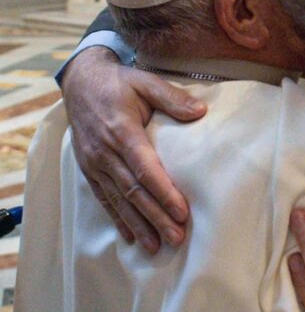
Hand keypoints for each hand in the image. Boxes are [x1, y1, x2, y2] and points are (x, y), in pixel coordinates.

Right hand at [60, 47, 206, 252]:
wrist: (81, 82)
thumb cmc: (119, 83)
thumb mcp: (146, 82)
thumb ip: (172, 97)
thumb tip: (201, 110)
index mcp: (122, 132)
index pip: (145, 169)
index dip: (164, 192)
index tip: (182, 211)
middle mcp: (105, 152)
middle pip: (133, 191)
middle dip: (156, 217)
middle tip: (176, 238)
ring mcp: (94, 163)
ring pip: (119, 199)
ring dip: (138, 224)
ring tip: (156, 246)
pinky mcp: (89, 169)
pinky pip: (104, 198)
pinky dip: (118, 218)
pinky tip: (131, 235)